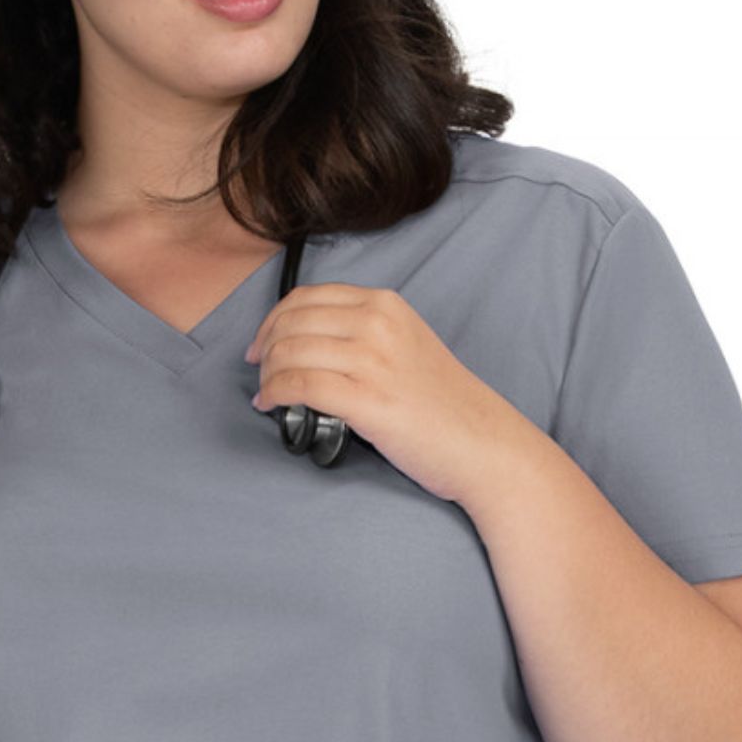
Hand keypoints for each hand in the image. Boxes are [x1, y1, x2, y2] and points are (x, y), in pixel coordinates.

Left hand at [243, 283, 510, 504]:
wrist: (482, 442)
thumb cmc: (443, 403)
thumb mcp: (406, 344)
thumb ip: (363, 334)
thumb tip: (306, 343)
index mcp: (385, 305)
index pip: (307, 298)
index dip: (273, 320)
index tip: (263, 342)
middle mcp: (377, 324)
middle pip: (292, 323)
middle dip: (265, 348)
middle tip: (259, 371)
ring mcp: (372, 361)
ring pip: (290, 353)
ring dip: (267, 375)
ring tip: (265, 392)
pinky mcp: (367, 401)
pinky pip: (299, 386)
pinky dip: (275, 394)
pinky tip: (271, 405)